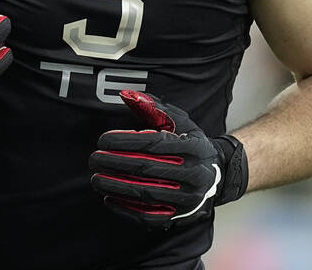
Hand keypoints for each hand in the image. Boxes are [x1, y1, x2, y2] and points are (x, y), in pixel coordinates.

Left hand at [89, 90, 247, 229]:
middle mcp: (195, 173)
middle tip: (94, 159)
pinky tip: (109, 199)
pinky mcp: (181, 215)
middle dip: (116, 163)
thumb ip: (153, 108)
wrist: (218, 174)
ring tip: (96, 179)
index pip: (155, 144)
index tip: (103, 140)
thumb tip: (126, 95)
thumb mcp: (179, 121)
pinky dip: (127, 209)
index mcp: (194, 147)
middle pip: (149, 169)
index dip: (126, 141)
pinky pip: (151, 216)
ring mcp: (189, 198)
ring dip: (117, 187)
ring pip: (147, 194)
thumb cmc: (190, 142)